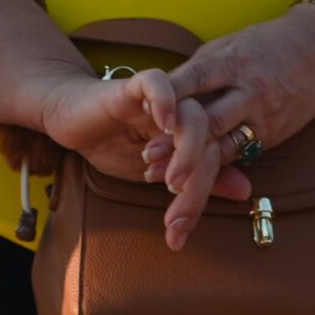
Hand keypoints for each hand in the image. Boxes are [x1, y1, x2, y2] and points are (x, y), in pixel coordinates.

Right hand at [35, 68, 250, 250]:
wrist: (69, 119)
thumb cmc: (113, 143)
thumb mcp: (158, 172)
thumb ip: (200, 178)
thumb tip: (246, 190)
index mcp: (193, 134)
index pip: (213, 161)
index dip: (199, 199)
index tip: (177, 232)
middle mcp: (182, 114)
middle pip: (211, 140)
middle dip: (197, 183)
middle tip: (176, 214)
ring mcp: (162, 100)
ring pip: (193, 115)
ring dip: (188, 152)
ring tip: (171, 180)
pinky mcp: (134, 86)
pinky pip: (159, 83)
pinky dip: (167, 103)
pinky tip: (164, 128)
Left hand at [146, 7, 314, 247]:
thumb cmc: (263, 46)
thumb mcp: (228, 47)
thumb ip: (196, 72)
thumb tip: (158, 94)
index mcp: (232, 63)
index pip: (195, 79)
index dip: (170, 97)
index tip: (143, 115)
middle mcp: (247, 92)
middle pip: (209, 122)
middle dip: (178, 145)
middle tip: (148, 163)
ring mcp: (261, 117)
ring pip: (224, 149)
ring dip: (195, 169)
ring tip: (167, 185)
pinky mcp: (270, 136)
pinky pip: (239, 156)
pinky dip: (215, 170)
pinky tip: (192, 184)